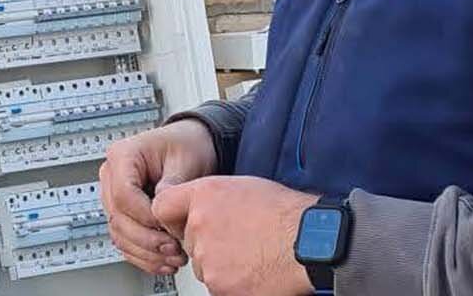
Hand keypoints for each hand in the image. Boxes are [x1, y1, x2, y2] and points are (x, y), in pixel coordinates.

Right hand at [98, 119, 217, 274]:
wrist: (191, 147)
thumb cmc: (187, 145)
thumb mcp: (186, 160)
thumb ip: (173, 186)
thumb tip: (162, 213)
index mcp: (123, 156)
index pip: (123, 194)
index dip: (145, 216)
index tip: (168, 226)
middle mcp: (112, 176)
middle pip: (118, 218)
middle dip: (147, 240)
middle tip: (173, 248)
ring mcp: (114, 196)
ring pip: (118, 234)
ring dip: (145, 252)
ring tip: (172, 258)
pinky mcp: (124, 214)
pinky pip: (124, 241)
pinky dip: (143, 256)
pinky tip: (162, 262)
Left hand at [150, 176, 317, 295]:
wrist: (309, 242)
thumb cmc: (286, 214)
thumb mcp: (243, 186)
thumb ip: (211, 197)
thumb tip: (197, 208)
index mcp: (204, 196)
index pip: (162, 207)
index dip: (174, 217)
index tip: (183, 223)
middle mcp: (199, 225)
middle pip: (188, 241)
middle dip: (207, 243)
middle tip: (238, 240)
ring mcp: (208, 259)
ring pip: (204, 266)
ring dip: (221, 264)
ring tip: (252, 254)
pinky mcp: (220, 286)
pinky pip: (218, 286)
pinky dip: (233, 282)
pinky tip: (254, 269)